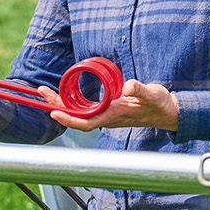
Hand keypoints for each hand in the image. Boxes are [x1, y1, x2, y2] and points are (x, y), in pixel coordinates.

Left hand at [45, 78, 178, 131]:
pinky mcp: (109, 108)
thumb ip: (140, 89)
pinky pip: (85, 107)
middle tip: (41, 91)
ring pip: (78, 112)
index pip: (86, 123)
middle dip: (56, 106)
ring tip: (46, 91)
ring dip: (61, 103)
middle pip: (76, 116)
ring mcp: (106, 113)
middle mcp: (107, 117)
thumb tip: (127, 86)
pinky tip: (65, 93)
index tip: (54, 113)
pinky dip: (72, 101)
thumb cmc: (160, 104)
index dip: (69, 120)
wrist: (168, 111)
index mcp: (113, 115)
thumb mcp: (152, 94)